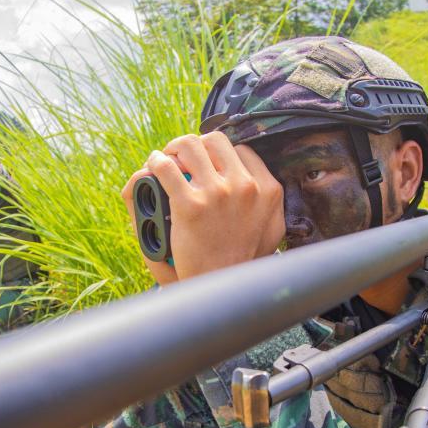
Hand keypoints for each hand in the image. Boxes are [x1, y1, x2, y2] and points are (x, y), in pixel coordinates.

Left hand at [122, 132, 283, 283]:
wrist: (221, 286)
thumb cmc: (244, 261)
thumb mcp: (273, 231)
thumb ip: (272, 204)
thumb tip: (266, 184)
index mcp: (267, 190)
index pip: (242, 151)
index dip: (222, 154)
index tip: (209, 163)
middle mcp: (245, 187)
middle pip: (216, 141)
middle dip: (197, 144)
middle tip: (184, 157)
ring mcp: (217, 194)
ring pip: (189, 146)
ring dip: (174, 148)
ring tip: (166, 158)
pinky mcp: (190, 205)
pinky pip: (166, 168)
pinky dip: (156, 162)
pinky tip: (154, 165)